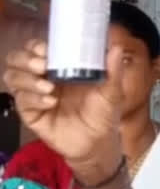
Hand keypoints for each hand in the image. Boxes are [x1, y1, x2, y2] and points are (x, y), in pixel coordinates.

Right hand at [3, 39, 125, 181]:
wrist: (98, 142)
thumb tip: (117, 47)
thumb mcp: (112, 90)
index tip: (46, 50)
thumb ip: (113, 69)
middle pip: (17, 59)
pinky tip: (50, 102)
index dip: (36, 46)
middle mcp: (44, 77)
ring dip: (27, 79)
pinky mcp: (31, 113)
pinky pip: (21, 101)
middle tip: (43, 66)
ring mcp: (35, 95)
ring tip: (48, 86)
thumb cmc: (104, 112)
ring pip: (13, 77)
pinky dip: (33, 99)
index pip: (37, 48)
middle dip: (26, 59)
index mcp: (61, 66)